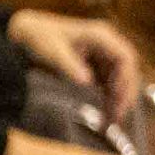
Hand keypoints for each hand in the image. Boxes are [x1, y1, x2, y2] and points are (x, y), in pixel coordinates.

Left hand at [2, 7, 142, 122]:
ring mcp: (103, 56)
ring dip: (118, 100)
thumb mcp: (53, 51)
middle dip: (124, 93)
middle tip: (118, 116)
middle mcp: (106, 45)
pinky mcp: (96, 66)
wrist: (27, 33)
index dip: (126, 78)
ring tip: (112, 121)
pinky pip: (108, 84)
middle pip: (126, 70)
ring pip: (119, 80)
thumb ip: (69, 66)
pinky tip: (106, 115)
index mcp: (101, 36)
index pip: (125, 57)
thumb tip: (87, 82)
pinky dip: (108, 99)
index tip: (119, 97)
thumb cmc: (40, 37)